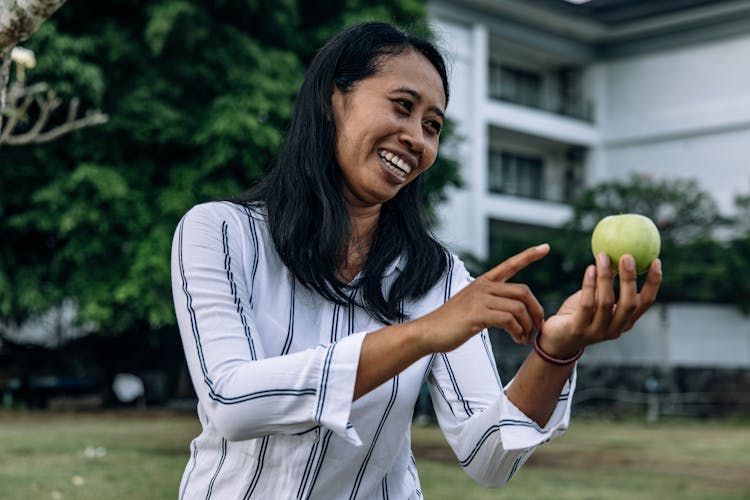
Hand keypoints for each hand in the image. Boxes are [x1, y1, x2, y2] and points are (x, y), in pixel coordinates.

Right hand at [415, 244, 549, 353]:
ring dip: (527, 326)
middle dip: (536, 310)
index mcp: (482, 283)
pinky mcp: (477, 314)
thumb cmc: (450, 323)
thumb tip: (509, 311)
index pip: (509, 265)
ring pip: (518, 308)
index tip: (545, 247)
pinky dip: (517, 331)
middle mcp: (483, 287)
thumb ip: (489, 303)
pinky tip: (516, 338)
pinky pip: (508, 320)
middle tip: (539, 326)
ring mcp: (479, 299)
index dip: (528, 256)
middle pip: (522, 291)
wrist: (428, 332)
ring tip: (525, 339)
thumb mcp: (471, 306)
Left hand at [540, 252, 661, 357]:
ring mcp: (597, 331)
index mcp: (625, 321)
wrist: (557, 340)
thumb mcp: (598, 299)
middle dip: (630, 279)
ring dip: (606, 277)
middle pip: (629, 304)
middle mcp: (615, 328)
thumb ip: (608, 284)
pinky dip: (589, 285)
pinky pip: (586, 304)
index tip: (655, 261)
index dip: (653, 283)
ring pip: (606, 302)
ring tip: (603, 256)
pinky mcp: (578, 329)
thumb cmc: (579, 314)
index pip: (645, 303)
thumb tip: (618, 253)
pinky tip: (590, 269)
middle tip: (627, 256)